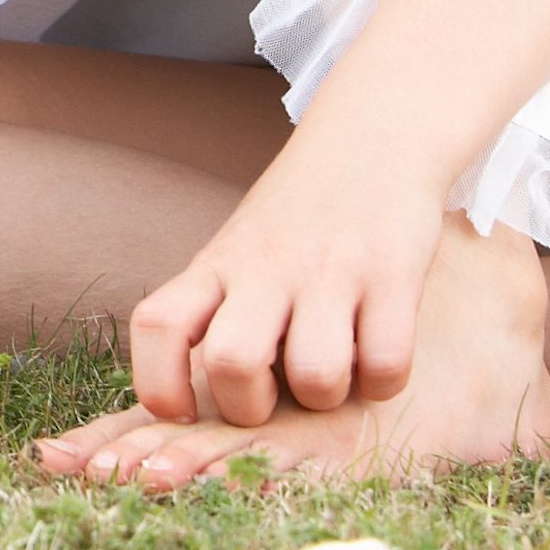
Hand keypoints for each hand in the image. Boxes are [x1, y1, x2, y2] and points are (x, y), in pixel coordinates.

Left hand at [126, 124, 451, 429]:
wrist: (371, 139)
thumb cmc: (294, 220)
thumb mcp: (235, 254)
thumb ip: (213, 314)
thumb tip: (186, 402)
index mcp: (216, 264)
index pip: (156, 325)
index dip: (157, 383)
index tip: (185, 410)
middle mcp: (265, 265)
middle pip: (231, 362)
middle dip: (249, 408)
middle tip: (270, 397)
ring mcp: (330, 270)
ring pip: (317, 377)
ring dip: (326, 397)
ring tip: (333, 371)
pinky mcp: (394, 274)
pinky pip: (387, 366)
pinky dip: (383, 382)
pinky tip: (378, 356)